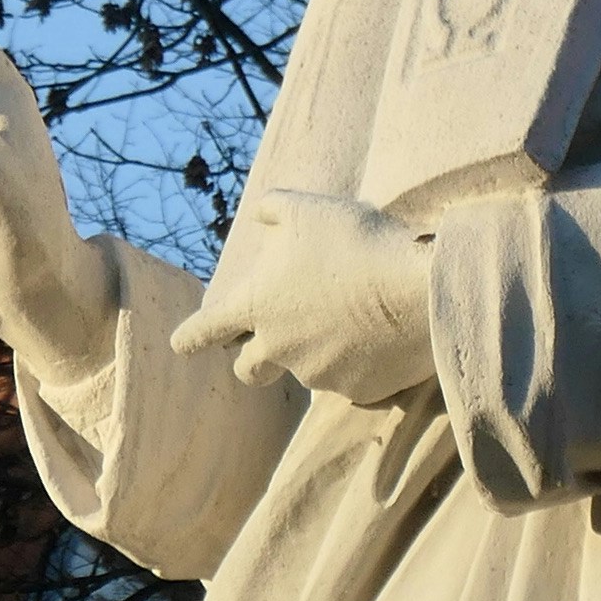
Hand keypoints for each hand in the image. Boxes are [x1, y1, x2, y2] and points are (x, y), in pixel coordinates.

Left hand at [172, 188, 438, 405]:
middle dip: (254, 359)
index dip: (190, 337)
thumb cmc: (356, 242)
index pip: (203, 332)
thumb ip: (274, 210)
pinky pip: (349, 380)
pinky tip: (380, 336)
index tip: (182, 344)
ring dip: (315, 352)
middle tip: (275, 339)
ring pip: (305, 371)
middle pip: (248, 371)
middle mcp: (279, 349)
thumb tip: (261, 216)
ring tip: (351, 320)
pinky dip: (357, 363)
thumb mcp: (307, 209)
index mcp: (256, 307)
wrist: (419, 289)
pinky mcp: (357, 390)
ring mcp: (318, 375)